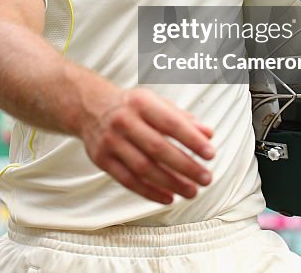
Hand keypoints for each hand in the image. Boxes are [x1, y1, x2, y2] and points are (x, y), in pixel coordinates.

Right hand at [79, 87, 214, 204]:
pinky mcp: (102, 159)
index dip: (192, 140)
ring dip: (170, 183)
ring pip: (143, 168)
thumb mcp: (156, 103)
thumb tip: (208, 134)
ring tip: (191, 191)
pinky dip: (149, 192)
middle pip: (157, 148)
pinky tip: (168, 197)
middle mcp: (124, 121)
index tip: (211, 154)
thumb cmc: (132, 107)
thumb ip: (183, 118)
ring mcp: (111, 141)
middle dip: (185, 166)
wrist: (90, 108)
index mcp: (141, 103)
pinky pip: (128, 180)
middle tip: (206, 178)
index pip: (171, 123)